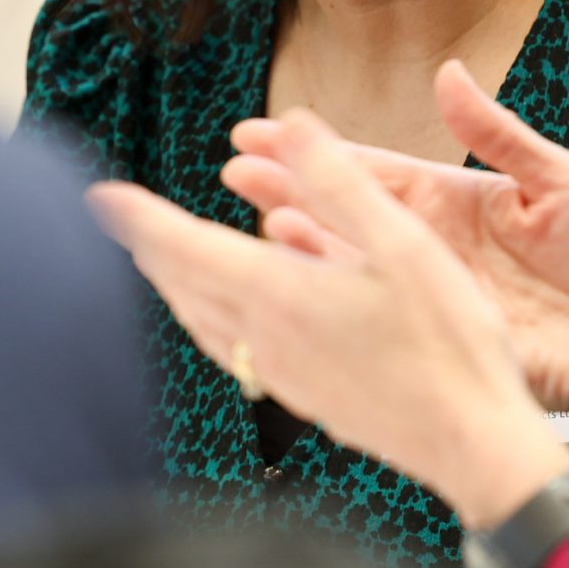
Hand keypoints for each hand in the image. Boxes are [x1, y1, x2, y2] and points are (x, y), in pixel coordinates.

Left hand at [86, 111, 568, 530]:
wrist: (470, 443)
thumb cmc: (447, 343)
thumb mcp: (404, 243)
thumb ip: (340, 181)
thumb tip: (293, 123)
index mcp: (276, 294)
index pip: (181, 246)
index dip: (137, 217)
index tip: (98, 196)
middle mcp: (262, 338)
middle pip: (182, 285)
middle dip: (149, 246)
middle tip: (121, 219)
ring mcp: (277, 374)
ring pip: (201, 321)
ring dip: (175, 284)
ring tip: (161, 260)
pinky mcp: (299, 396)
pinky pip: (229, 348)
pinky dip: (207, 318)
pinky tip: (225, 318)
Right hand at [225, 62, 568, 487]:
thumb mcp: (560, 179)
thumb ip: (498, 133)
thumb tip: (447, 72)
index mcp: (454, 201)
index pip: (371, 170)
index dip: (318, 152)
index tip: (261, 131)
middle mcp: (431, 248)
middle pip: (347, 213)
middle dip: (290, 189)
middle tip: (232, 169)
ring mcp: (433, 296)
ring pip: (352, 267)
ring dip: (304, 244)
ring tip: (259, 219)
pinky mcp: (446, 339)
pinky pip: (382, 318)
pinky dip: (340, 300)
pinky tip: (305, 282)